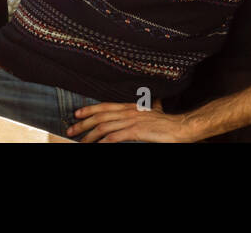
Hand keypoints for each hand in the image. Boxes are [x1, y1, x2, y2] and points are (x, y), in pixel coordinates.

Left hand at [69, 100, 194, 142]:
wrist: (180, 127)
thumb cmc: (168, 122)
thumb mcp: (154, 111)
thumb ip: (148, 107)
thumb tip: (151, 103)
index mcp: (131, 106)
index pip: (105, 105)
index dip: (89, 109)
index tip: (77, 114)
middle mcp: (129, 111)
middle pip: (100, 116)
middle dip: (83, 124)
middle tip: (70, 130)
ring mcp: (132, 121)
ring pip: (103, 127)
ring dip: (89, 135)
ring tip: (79, 142)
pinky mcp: (135, 131)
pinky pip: (114, 137)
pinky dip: (102, 142)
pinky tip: (96, 146)